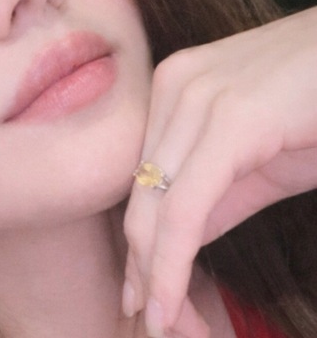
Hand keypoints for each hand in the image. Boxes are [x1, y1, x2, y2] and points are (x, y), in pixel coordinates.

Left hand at [123, 6, 316, 336]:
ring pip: (153, 208)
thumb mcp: (261, 158)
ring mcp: (197, 96)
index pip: (143, 181)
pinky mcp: (231, 118)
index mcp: (175, 88)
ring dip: (155, 278)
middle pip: (140, 196)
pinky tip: (166, 308)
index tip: (144, 297)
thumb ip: (217, 194)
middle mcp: (174, 86)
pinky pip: (185, 207)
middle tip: (156, 324)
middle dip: (143, 269)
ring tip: (165, 325)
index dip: (141, 245)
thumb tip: (177, 245)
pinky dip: (171, 265)